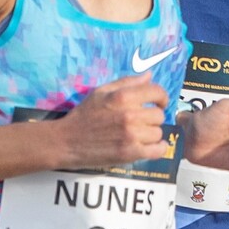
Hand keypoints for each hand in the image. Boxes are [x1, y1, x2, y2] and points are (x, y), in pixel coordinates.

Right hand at [54, 76, 174, 168]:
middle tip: (141, 122)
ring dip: (151, 134)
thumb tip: (149, 75)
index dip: (161, 98)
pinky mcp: (131, 153)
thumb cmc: (84, 115)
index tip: (158, 103)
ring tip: (138, 135)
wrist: (68, 141)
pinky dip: (158, 149)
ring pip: (158, 133)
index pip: (157, 92)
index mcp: (123, 96)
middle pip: (159, 115)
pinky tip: (150, 147)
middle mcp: (130, 114)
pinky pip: (158, 150)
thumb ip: (127, 83)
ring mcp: (131, 135)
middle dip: (152, 118)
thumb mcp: (101, 92)